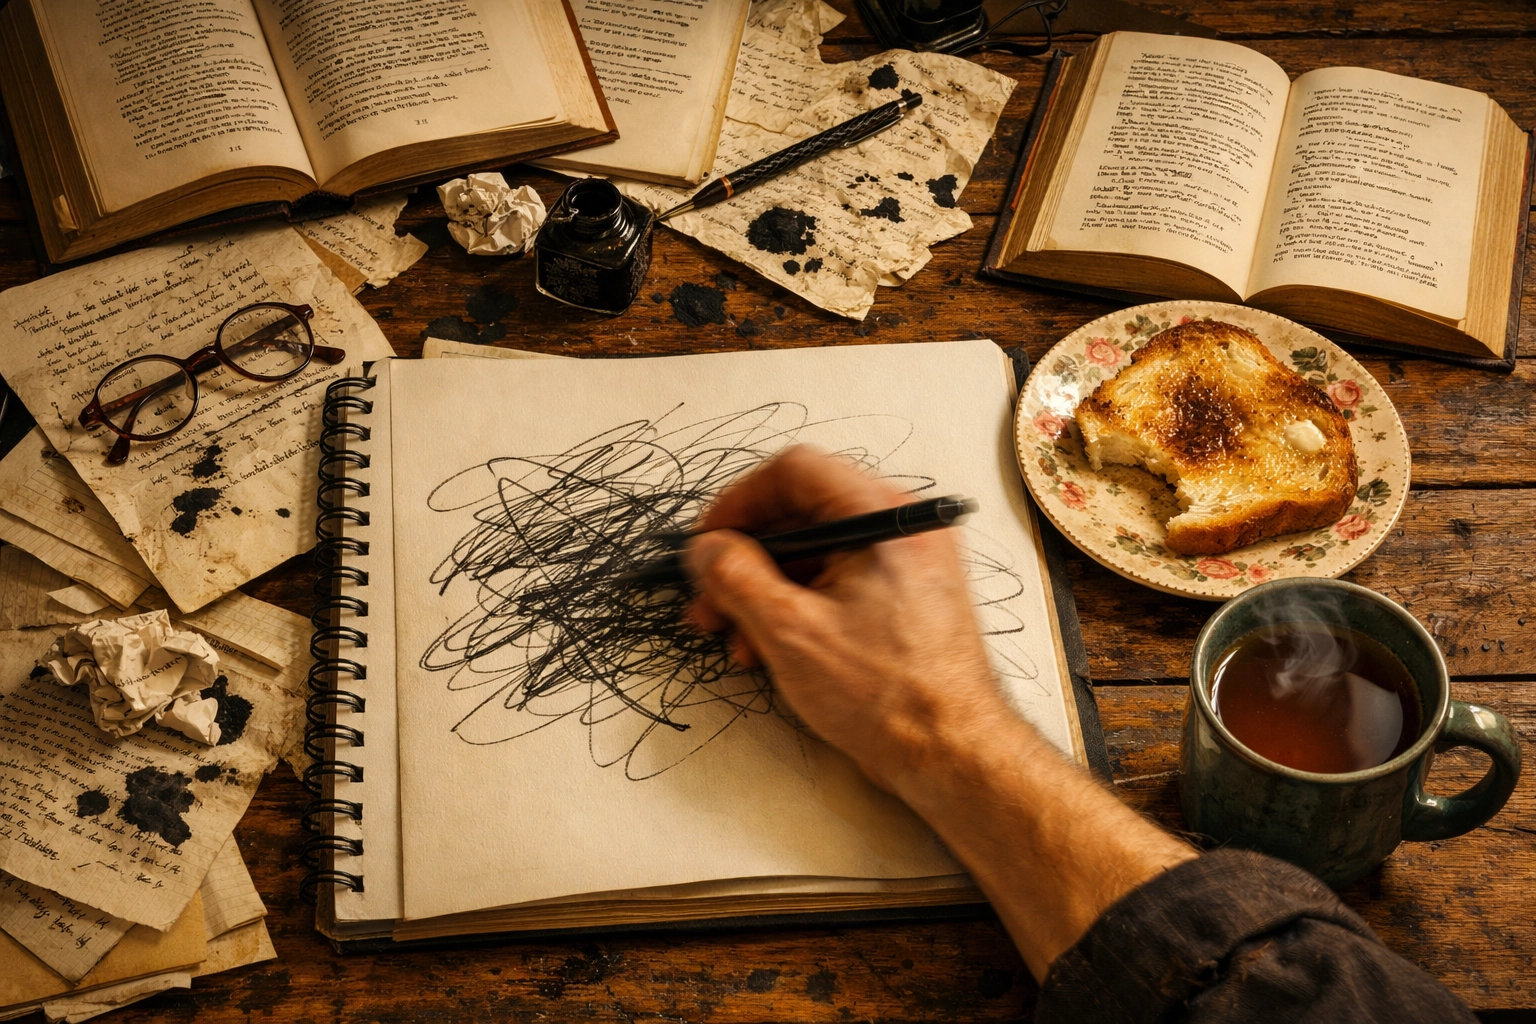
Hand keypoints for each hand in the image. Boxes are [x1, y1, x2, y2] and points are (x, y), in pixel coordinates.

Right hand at [685, 445, 1013, 793]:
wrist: (951, 755)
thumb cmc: (890, 696)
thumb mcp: (790, 631)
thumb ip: (736, 577)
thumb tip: (706, 547)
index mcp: (885, 518)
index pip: (795, 471)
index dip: (738, 503)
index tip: (707, 541)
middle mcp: (902, 529)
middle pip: (802, 514)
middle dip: (745, 558)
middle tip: (708, 597)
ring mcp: (906, 564)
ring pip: (814, 553)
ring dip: (763, 589)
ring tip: (731, 636)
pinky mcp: (903, 599)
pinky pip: (837, 581)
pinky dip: (796, 606)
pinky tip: (767, 649)